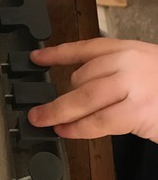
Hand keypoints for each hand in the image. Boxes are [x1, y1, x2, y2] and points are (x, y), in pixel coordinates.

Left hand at [28, 38, 157, 141]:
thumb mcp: (143, 66)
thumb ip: (114, 71)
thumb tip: (79, 87)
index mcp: (127, 48)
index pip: (85, 47)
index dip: (57, 53)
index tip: (36, 57)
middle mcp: (127, 62)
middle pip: (80, 78)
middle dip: (56, 99)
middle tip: (38, 112)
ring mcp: (131, 85)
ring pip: (83, 99)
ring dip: (59, 113)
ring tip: (43, 122)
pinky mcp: (136, 110)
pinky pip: (97, 121)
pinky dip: (78, 128)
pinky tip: (66, 131)